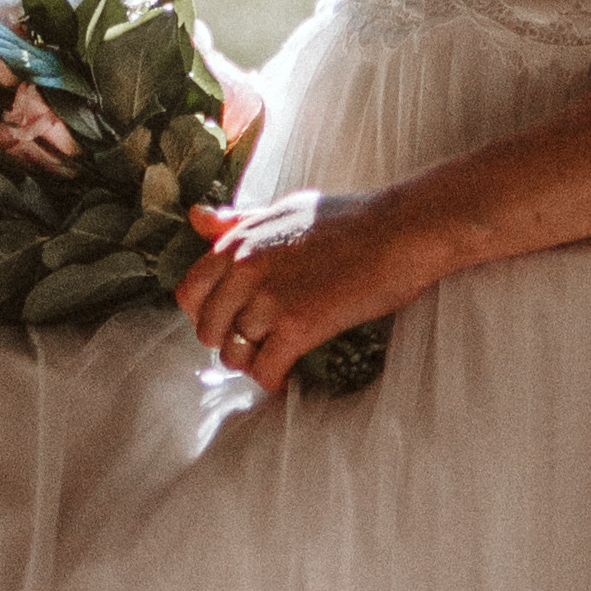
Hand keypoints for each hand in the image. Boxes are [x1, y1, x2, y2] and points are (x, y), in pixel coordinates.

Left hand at [178, 182, 414, 399]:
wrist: (400, 231)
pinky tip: (288, 378)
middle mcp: (245, 268)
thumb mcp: (285, 209)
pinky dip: (274, 381)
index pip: (189, 294)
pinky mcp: (298, 326)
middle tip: (257, 345)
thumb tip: (196, 217)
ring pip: (235, 354)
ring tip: (275, 360)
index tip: (230, 321)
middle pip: (208, 330)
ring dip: (252, 364)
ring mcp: (270, 298)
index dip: (206, 315)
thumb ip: (239, 221)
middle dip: (228, 343)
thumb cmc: (350, 219)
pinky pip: (266, 370)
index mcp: (237, 241)